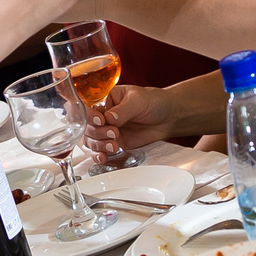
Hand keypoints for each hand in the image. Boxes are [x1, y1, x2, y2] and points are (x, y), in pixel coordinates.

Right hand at [89, 81, 205, 153]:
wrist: (168, 117)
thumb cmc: (153, 102)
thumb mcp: (138, 100)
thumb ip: (123, 110)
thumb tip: (109, 118)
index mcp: (104, 99)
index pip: (87, 108)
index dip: (90, 116)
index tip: (101, 121)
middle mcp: (102, 115)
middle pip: (87, 127)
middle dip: (98, 133)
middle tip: (114, 133)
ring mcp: (107, 130)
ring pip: (91, 140)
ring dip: (99, 145)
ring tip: (114, 145)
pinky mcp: (114, 143)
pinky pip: (100, 151)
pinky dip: (98, 155)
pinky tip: (103, 157)